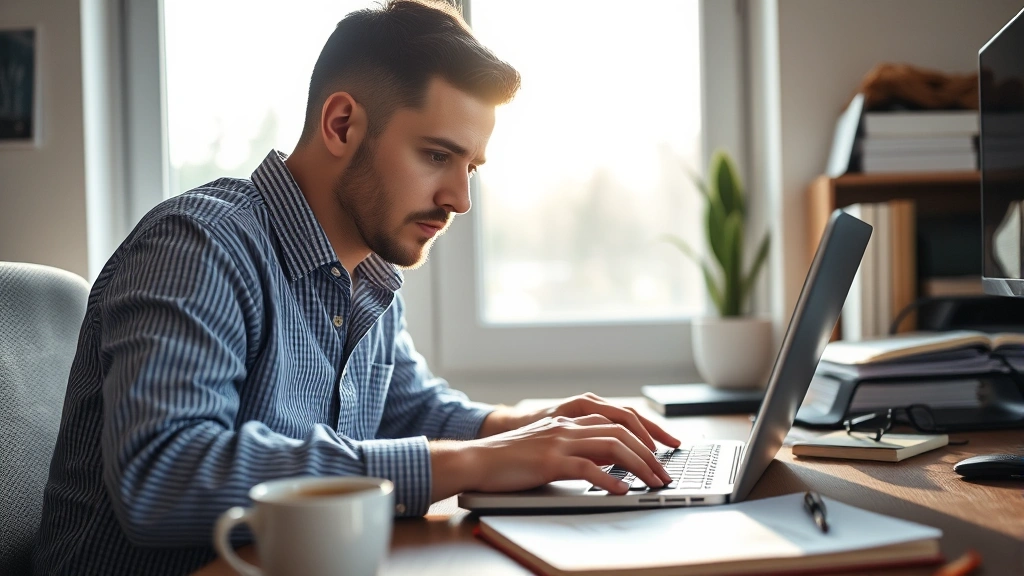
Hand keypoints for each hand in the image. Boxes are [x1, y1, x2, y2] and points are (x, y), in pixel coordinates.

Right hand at [431, 414, 674, 501]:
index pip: (618, 419)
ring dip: (639, 465)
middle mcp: (568, 425)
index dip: (646, 433)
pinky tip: (622, 490)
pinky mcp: (550, 461)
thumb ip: (576, 447)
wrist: (477, 459)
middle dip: (650, 452)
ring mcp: (560, 441)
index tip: (663, 450)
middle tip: (665, 473)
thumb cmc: (511, 458)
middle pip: (622, 430)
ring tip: (653, 482)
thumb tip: (608, 462)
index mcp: (570, 420)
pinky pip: (587, 468)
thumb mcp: (548, 446)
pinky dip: (609, 479)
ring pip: (612, 446)